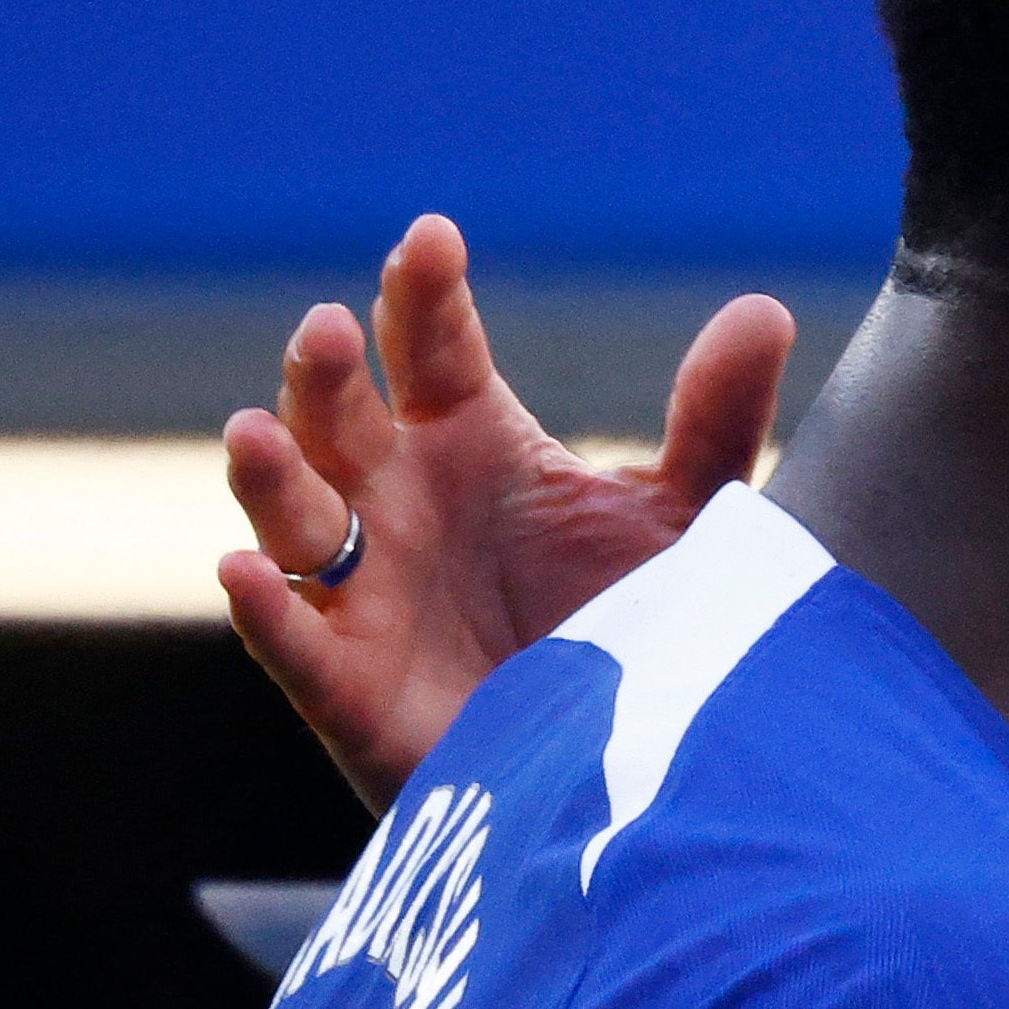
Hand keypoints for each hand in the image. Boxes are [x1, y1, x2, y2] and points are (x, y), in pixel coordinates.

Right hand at [218, 215, 793, 814]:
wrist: (613, 768)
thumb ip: (715, 424)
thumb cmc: (624, 626)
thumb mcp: (685, 522)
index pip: (433, 350)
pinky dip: (263, 609)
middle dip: (326, 375)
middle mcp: (401, 501)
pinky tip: (244, 571)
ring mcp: (364, 589)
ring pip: (295, 519)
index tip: (434, 239)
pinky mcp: (348, 685)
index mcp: (469, 443)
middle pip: (343, 420)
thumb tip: (765, 312)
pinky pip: (291, 641)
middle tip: (327, 327)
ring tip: (256, 432)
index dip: (424, 295)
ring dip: (271, 476)